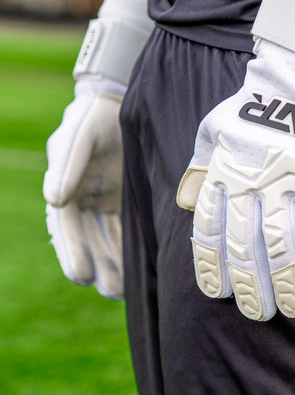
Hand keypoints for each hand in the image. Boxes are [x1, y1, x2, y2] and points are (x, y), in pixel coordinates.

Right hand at [43, 0, 152, 298]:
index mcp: (66, 189)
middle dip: (98, 265)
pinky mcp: (129, 201)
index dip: (72, 251)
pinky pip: (129, 230)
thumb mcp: (79, 136)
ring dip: (115, 265)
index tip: (80, 275)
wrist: (120, 103)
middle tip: (109, 291)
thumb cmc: (95, 118)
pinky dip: (132, 250)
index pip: (66, 227)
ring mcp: (107, 202)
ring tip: (125, 290)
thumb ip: (67, 164)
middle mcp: (85, 201)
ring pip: (109, 240)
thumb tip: (53, 199)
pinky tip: (142, 269)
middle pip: (89, 240)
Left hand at [178, 40, 294, 320]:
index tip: (219, 293)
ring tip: (291, 310)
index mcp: (220, 174)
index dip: (212, 267)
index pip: (208, 231)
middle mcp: (249, 183)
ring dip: (288, 284)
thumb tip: (184, 204)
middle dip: (251, 287)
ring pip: (282, 245)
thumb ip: (196, 169)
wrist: (291, 80)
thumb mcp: (208, 133)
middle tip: (257, 313)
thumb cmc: (246, 110)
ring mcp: (286, 182)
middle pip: (246, 247)